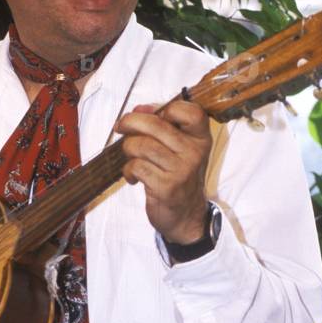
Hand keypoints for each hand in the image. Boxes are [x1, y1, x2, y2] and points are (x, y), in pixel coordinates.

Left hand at [115, 100, 211, 242]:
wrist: (186, 214)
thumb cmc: (178, 175)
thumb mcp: (180, 148)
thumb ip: (162, 125)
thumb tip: (137, 110)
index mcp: (200, 138)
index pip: (191, 111)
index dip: (166, 108)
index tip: (151, 114)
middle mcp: (194, 152)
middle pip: (156, 124)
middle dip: (130, 122)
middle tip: (121, 126)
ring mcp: (181, 170)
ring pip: (142, 145)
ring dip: (128, 149)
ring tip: (131, 157)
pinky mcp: (166, 186)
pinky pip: (136, 167)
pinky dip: (128, 170)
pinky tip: (133, 176)